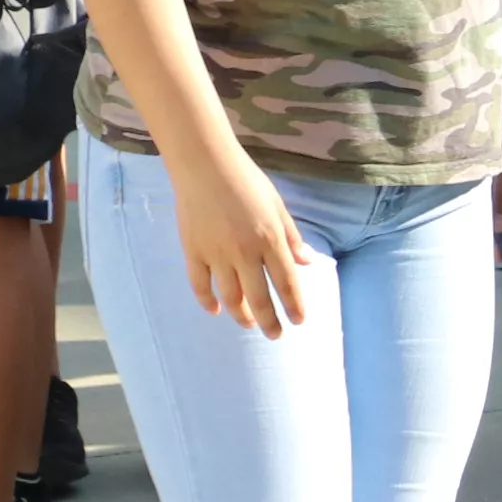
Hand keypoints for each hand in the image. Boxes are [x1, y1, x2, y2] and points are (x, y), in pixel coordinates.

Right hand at [173, 142, 310, 334]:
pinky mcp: (194, 252)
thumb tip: (308, 262)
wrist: (206, 166)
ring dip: (241, 316)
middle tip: (275, 335)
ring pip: (231, 297)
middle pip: (259, 298)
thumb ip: (291, 237)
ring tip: (249, 324)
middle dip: (269, 321)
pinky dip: (207, 302)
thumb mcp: (278, 205)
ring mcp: (217, 255)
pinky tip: (216, 311)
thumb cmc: (247, 181)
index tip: (299, 321)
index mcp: (270, 240)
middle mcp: (245, 253)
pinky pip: (200, 286)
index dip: (294, 305)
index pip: (286, 282)